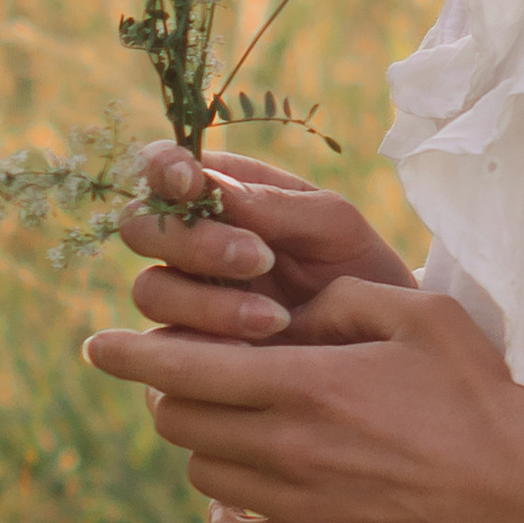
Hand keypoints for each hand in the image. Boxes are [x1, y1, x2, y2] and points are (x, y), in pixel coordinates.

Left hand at [81, 273, 523, 522]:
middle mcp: (286, 448)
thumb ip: (345, 299)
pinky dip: (226, 510)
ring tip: (237, 424)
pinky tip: (253, 489)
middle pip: (179, 419)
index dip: (129, 354)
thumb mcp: (423, 317)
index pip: (185, 364)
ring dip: (204, 443)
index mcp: (306, 384)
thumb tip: (294, 305)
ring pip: (201, 471)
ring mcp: (294, 508)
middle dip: (174, 390)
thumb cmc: (482, 400)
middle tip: (196, 373)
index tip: (96, 345)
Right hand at [117, 147, 417, 350]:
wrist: (382, 346)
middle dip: (194, 242)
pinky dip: (203, 350)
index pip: (164, 167)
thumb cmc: (357, 269)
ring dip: (208, 303)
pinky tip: (253, 354)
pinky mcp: (185, 354)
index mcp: (221, 194)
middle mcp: (189, 244)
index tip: (191, 182)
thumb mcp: (334, 227)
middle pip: (141, 229)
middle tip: (258, 258)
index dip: (164, 168)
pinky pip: (164, 350)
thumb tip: (210, 185)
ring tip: (275, 320)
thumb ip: (276, 203)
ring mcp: (183, 299)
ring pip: (150, 291)